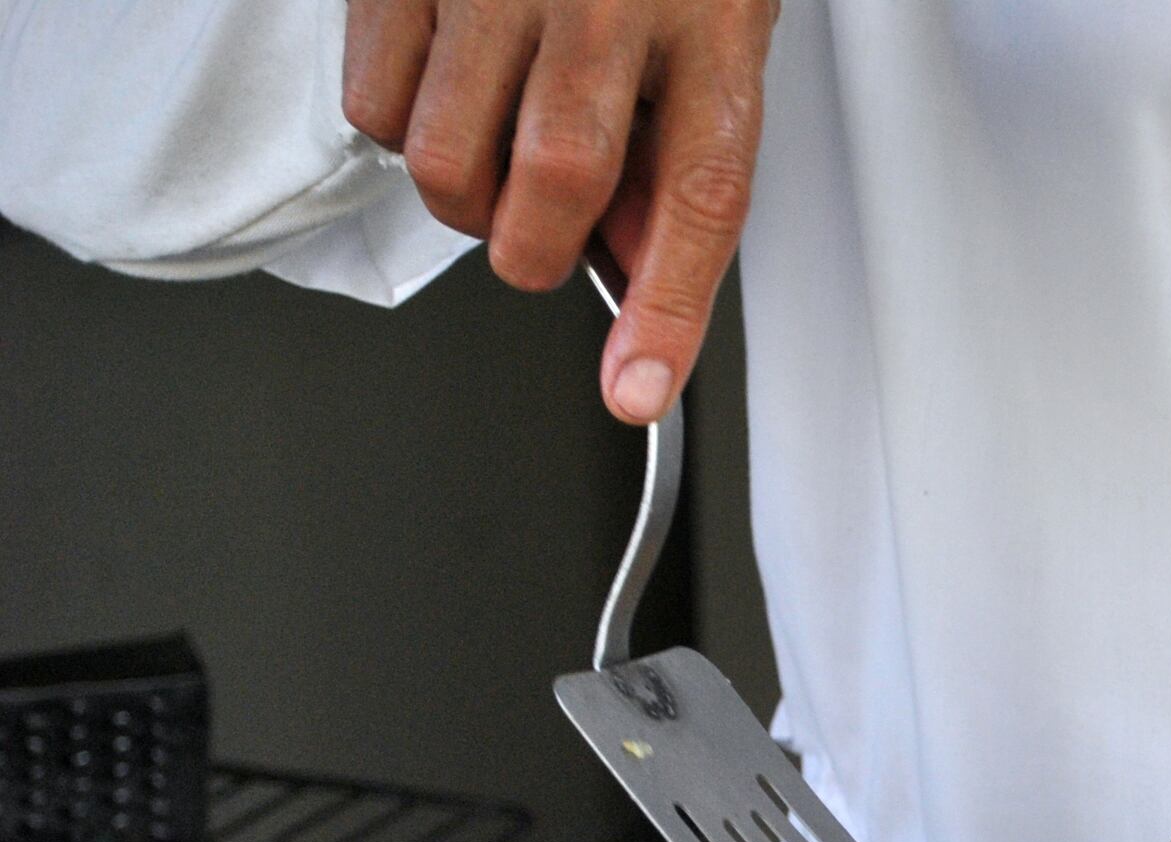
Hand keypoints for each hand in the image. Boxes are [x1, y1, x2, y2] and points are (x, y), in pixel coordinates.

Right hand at [341, 0, 776, 423]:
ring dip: (463, 196)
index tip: (636, 390)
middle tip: (537, 234)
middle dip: (533, 248)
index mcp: (712, 25)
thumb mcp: (711, 36)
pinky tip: (443, 81)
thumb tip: (638, 281)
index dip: (669, 310)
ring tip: (492, 143)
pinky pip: (372, 104)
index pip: (701, 196)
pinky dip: (397, 128)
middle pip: (553, 181)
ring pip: (446, 160)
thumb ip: (676, 157)